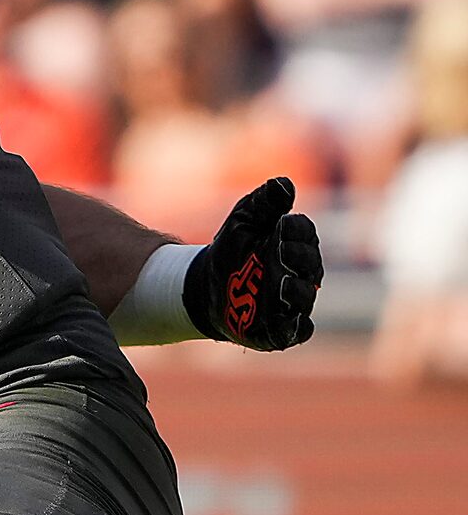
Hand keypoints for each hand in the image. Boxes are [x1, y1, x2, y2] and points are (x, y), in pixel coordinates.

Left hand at [184, 178, 322, 349]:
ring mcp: (292, 301)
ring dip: (295, 291)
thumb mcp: (243, 220)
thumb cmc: (231, 250)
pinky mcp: (281, 328)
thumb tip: (284, 184)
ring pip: (305, 296)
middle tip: (279, 251)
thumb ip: (264, 202)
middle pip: (310, 263)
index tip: (281, 225)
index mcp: (294, 243)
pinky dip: (297, 326)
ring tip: (280, 283)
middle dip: (298, 257)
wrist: (204, 287)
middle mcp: (300, 272)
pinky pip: (299, 330)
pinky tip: (289, 321)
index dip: (297, 229)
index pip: (305, 232)